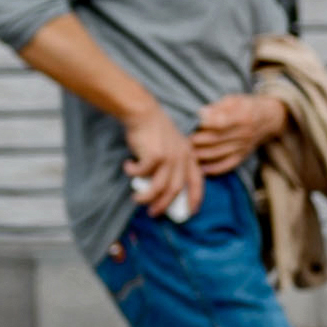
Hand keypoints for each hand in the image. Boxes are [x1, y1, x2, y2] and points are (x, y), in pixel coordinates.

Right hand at [119, 107, 201, 221]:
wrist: (144, 113)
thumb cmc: (154, 132)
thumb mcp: (171, 147)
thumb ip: (172, 164)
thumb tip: (162, 190)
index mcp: (189, 156)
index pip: (198, 181)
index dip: (195, 198)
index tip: (191, 212)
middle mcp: (182, 157)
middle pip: (176, 188)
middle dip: (164, 204)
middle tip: (154, 213)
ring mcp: (170, 156)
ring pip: (159, 186)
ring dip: (147, 197)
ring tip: (137, 199)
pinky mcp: (155, 155)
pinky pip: (142, 172)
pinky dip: (133, 173)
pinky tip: (128, 168)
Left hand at [187, 88, 286, 174]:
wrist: (270, 118)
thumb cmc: (247, 105)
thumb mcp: (234, 100)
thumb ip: (218, 107)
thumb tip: (201, 113)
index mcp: (242, 116)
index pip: (219, 123)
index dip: (203, 124)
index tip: (191, 122)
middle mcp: (244, 134)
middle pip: (214, 140)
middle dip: (195, 140)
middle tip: (179, 139)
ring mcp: (243, 147)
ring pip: (217, 154)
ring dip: (198, 154)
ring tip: (184, 151)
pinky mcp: (242, 156)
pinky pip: (226, 165)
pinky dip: (212, 168)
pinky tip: (199, 167)